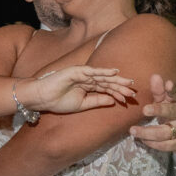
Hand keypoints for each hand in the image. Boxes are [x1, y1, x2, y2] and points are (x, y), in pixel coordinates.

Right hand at [20, 63, 136, 115]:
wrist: (42, 98)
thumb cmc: (58, 101)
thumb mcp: (82, 105)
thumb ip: (97, 101)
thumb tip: (113, 101)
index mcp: (88, 87)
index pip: (106, 89)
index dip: (117, 93)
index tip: (129, 99)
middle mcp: (87, 79)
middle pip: (107, 82)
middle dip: (120, 86)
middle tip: (133, 91)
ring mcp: (82, 74)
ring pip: (103, 77)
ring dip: (116, 80)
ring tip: (128, 83)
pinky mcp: (76, 71)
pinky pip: (92, 71)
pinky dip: (103, 71)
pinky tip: (114, 72)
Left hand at [129, 73, 175, 160]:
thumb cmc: (175, 114)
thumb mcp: (169, 102)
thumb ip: (159, 92)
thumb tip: (154, 76)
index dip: (172, 89)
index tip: (168, 83)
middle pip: (172, 112)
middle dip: (159, 110)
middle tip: (145, 109)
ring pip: (164, 133)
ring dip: (147, 132)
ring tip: (133, 130)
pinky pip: (163, 145)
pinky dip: (151, 143)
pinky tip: (141, 140)